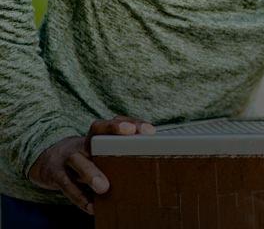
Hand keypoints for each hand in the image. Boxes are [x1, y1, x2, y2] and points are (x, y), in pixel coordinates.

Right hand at [27, 115, 155, 214]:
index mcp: (97, 135)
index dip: (131, 123)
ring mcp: (68, 156)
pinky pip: (66, 184)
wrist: (48, 160)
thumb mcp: (99, 151)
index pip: (114, 122)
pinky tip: (92, 207)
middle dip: (113, 130)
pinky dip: (79, 197)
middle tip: (130, 134)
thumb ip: (120, 153)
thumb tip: (151, 162)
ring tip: (104, 187)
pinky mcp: (55, 174)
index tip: (149, 130)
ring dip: (91, 172)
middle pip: (96, 131)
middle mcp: (84, 142)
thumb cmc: (86, 156)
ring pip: (79, 160)